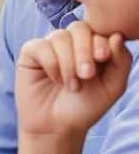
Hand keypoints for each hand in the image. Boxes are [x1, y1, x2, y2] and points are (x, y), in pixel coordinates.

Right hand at [16, 22, 131, 137]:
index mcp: (93, 46)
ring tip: (72, 85)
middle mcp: (71, 42)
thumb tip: (117, 36)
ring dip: (68, 63)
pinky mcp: (31, 52)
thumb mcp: (113, 86)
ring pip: (60, 37)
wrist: (58, 126)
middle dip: (85, 51)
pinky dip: (51, 64)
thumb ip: (121, 61)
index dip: (101, 40)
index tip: (103, 58)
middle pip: (79, 27)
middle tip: (86, 75)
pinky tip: (54, 79)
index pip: (99, 29)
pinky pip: (41, 46)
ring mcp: (50, 45)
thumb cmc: (85, 107)